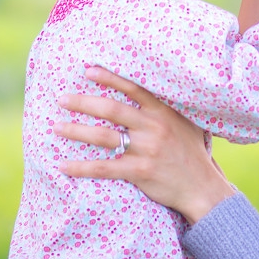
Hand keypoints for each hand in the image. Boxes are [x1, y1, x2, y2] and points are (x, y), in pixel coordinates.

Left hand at [55, 66, 236, 223]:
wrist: (203, 188)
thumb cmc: (192, 153)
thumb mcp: (187, 122)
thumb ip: (169, 106)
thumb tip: (153, 86)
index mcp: (163, 112)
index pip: (133, 88)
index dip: (109, 78)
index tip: (87, 71)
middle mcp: (153, 127)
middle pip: (112, 110)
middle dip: (83, 102)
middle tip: (61, 99)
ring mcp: (146, 150)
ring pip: (104, 137)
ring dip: (76, 130)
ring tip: (56, 127)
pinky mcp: (140, 172)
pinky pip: (104, 168)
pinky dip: (81, 167)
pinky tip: (63, 165)